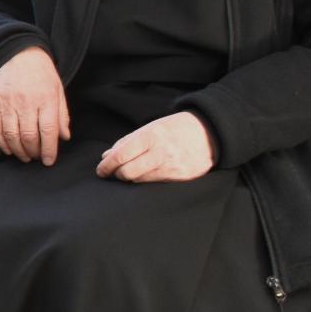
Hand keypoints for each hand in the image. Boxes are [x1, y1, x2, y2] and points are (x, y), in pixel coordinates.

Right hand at [0, 46, 68, 164]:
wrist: (20, 55)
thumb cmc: (42, 74)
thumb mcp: (58, 91)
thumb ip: (62, 115)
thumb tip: (63, 137)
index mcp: (45, 99)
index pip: (47, 130)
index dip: (48, 149)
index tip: (48, 161)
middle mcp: (26, 102)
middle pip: (28, 135)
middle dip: (33, 152)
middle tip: (36, 157)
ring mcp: (8, 103)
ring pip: (11, 135)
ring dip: (18, 150)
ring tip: (25, 156)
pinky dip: (1, 142)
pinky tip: (8, 149)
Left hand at [97, 111, 216, 182]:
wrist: (210, 133)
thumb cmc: (175, 128)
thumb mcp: (150, 127)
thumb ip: (127, 142)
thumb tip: (106, 156)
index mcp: (151, 136)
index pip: (120, 156)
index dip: (106, 166)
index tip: (100, 170)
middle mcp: (161, 152)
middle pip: (127, 172)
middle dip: (116, 174)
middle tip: (113, 172)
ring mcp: (172, 167)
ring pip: (140, 180)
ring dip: (130, 177)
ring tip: (130, 170)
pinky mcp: (180, 178)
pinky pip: (155, 183)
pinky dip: (146, 179)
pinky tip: (146, 173)